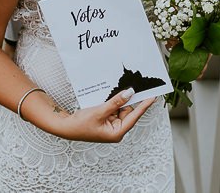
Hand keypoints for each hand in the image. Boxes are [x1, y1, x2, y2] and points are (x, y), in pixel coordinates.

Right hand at [41, 88, 156, 142]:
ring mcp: (111, 124)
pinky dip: (110, 102)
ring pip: (120, 108)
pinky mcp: (106, 119)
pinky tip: (104, 98)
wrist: (66, 127)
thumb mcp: (99, 111)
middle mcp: (116, 129)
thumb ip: (115, 102)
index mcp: (117, 132)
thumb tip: (129, 93)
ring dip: (115, 101)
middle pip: (127, 110)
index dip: (143, 105)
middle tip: (124, 88)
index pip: (134, 116)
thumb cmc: (80, 125)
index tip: (153, 97)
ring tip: (104, 98)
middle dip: (123, 100)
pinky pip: (113, 107)